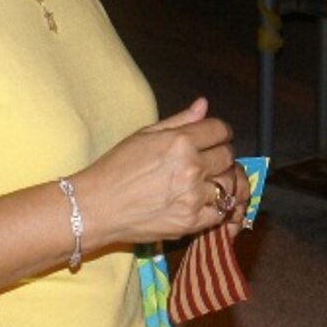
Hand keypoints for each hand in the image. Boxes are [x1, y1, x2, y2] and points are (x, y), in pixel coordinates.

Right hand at [77, 97, 235, 245]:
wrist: (97, 207)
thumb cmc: (116, 168)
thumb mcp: (144, 135)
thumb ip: (179, 120)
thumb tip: (203, 104)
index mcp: (180, 141)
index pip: (220, 130)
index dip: (219, 132)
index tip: (213, 137)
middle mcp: (191, 167)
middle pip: (228, 156)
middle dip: (221, 154)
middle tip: (208, 159)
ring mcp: (193, 197)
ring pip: (229, 184)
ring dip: (222, 180)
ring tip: (206, 181)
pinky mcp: (191, 222)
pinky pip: (221, 212)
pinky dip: (217, 206)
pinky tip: (203, 201)